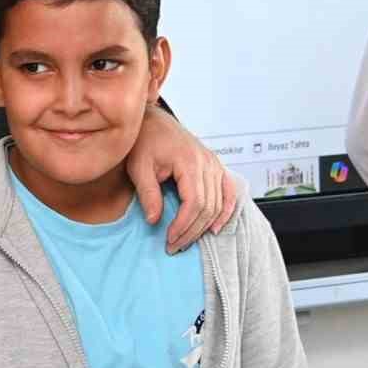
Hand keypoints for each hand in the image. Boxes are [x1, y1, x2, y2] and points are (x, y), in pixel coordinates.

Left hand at [125, 105, 237, 252]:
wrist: (153, 121)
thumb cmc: (145, 140)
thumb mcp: (139, 167)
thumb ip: (148, 194)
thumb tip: (155, 220)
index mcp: (190, 161)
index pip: (195, 203)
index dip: (184, 225)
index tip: (169, 239)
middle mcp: (207, 162)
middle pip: (208, 207)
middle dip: (192, 231)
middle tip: (174, 246)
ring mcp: (214, 164)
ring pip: (218, 203)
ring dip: (204, 226)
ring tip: (186, 240)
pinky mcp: (215, 166)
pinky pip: (228, 192)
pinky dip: (226, 211)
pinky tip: (216, 227)